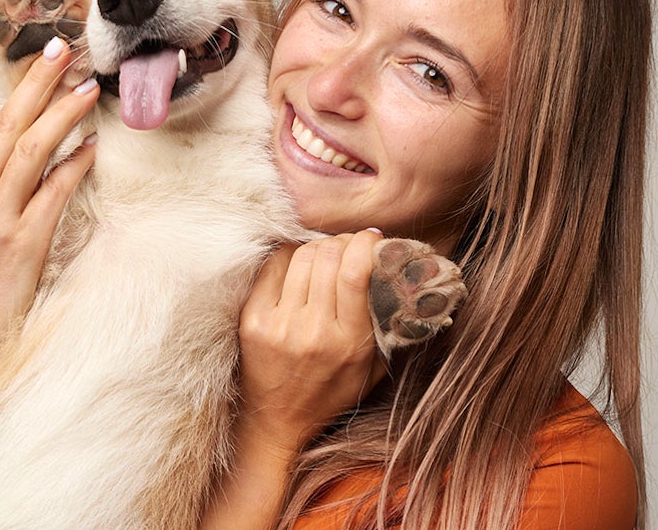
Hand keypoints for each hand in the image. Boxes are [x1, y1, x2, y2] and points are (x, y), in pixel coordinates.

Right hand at [0, 37, 100, 380]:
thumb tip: (29, 158)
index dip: (22, 94)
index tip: (46, 65)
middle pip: (8, 124)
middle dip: (38, 82)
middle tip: (63, 49)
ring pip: (31, 148)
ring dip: (63, 113)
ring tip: (88, 87)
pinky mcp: (20, 242)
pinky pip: (53, 190)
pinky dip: (74, 164)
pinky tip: (94, 146)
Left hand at [235, 231, 387, 457]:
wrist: (277, 421)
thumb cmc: (331, 392)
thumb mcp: (373, 368)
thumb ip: (389, 326)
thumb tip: (405, 276)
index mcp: (348, 342)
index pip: (355, 273)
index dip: (364, 244)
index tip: (372, 237)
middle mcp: (312, 331)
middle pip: (327, 257)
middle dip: (343, 241)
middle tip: (349, 244)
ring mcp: (278, 324)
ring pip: (300, 256)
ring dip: (317, 246)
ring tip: (326, 253)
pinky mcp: (252, 319)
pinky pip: (273, 266)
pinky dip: (290, 257)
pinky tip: (299, 264)